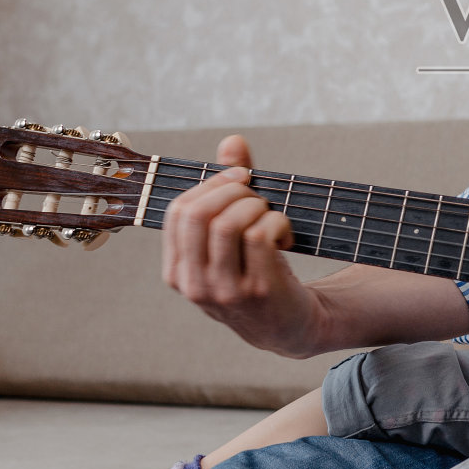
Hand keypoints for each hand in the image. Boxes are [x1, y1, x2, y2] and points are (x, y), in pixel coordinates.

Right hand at [161, 135, 322, 356]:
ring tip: (269, 214)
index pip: (178, 212)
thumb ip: (230, 188)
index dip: (211, 184)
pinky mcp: (258, 291)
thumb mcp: (234, 238)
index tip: (240, 177)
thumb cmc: (258, 272)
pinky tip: (284, 235)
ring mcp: (225, 291)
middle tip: (255, 191)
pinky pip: (260, 236)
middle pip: (198, 214)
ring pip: (228, 223)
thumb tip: (232, 142)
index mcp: (178, 271)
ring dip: (255, 206)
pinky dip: (277, 222)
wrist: (290, 327)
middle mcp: (195, 284)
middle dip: (231, 189)